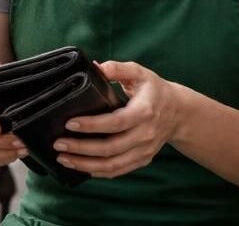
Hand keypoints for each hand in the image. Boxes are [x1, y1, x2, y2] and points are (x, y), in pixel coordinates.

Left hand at [52, 61, 185, 178]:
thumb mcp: (140, 73)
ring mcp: (144, 150)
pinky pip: (119, 171)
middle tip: (58, 143)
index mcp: (144, 112)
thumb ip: (118, 68)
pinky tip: (80, 167)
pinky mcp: (142, 159)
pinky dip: (98, 172)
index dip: (92, 125)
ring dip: (85, 164)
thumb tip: (96, 66)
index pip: (116, 122)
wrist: (179, 112)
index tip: (70, 123)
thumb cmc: (155, 91)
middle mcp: (145, 134)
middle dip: (82, 148)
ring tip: (63, 158)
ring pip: (113, 164)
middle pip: (111, 148)